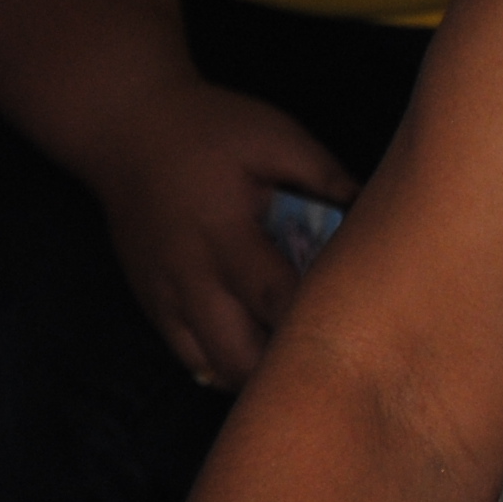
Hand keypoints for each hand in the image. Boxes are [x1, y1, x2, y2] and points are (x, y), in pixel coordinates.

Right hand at [79, 80, 357, 388]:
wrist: (124, 130)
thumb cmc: (209, 129)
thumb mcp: (274, 135)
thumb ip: (325, 176)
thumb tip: (377, 214)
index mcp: (225, 232)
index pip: (275, 297)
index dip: (317, 318)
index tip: (359, 324)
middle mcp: (191, 276)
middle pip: (241, 356)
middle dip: (289, 365)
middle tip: (334, 350)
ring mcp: (166, 298)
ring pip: (215, 369)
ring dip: (261, 372)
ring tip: (300, 352)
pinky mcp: (152, 307)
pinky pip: (191, 360)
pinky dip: (229, 365)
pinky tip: (262, 348)